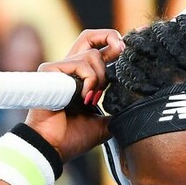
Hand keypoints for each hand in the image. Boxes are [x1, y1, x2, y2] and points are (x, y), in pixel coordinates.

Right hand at [25, 29, 124, 160]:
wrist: (53, 147)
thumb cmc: (73, 138)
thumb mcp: (104, 124)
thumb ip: (116, 112)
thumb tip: (135, 111)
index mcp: (82, 79)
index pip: (99, 50)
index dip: (116, 43)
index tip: (135, 43)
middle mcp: (70, 70)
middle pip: (90, 36)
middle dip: (111, 38)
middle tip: (122, 51)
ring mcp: (60, 69)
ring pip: (92, 55)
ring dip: (100, 78)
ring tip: (92, 98)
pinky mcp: (49, 71)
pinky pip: (80, 65)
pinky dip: (89, 81)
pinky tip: (84, 98)